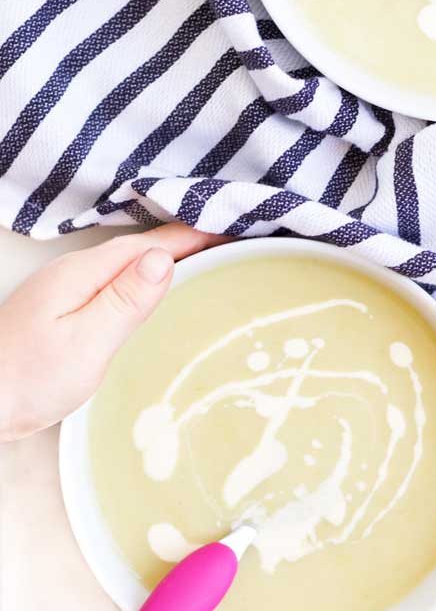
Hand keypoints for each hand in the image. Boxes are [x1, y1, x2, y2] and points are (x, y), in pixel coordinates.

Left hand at [0, 225, 226, 442]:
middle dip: (184, 240)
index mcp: (82, 272)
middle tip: (229, 242)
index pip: (148, 243)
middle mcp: (73, 271)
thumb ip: (126, 301)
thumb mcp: (86, 343)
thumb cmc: (28, 380)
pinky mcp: (63, 308)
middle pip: (138, 247)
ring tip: (204, 258)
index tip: (232, 230)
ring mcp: (65, 289)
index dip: (191, 236)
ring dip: (164, 256)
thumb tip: (163, 259)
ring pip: (126, 262)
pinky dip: (143, 277)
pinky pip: (114, 280)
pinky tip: (154, 288)